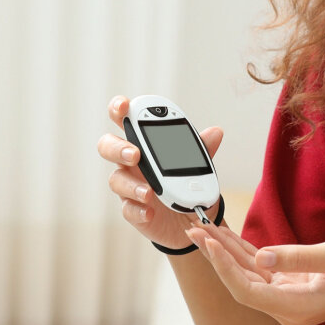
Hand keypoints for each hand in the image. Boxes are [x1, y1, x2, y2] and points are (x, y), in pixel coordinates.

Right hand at [97, 95, 222, 250]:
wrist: (191, 219)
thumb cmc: (187, 183)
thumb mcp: (198, 165)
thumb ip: (202, 150)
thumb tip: (216, 132)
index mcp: (144, 143)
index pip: (125, 120)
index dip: (119, 109)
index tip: (124, 106)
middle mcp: (131, 163)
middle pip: (108, 146)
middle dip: (117, 147)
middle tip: (135, 154)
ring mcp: (129, 186)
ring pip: (116, 179)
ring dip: (131, 185)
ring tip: (149, 192)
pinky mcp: (133, 210)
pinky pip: (127, 209)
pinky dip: (138, 210)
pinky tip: (150, 212)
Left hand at [187, 222, 324, 324]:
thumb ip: (298, 257)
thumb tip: (260, 258)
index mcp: (296, 307)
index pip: (245, 290)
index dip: (222, 266)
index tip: (207, 240)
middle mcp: (288, 308)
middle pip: (240, 283)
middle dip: (215, 255)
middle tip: (192, 226)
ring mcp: (290, 299)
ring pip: (248, 275)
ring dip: (226, 251)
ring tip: (202, 225)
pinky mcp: (295, 286)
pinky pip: (261, 270)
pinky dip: (244, 251)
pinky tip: (226, 234)